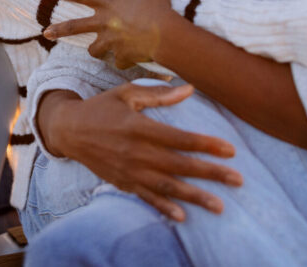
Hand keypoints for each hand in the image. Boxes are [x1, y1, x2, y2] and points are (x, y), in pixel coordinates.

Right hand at [38, 84, 241, 220]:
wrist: (68, 130)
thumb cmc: (101, 108)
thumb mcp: (126, 93)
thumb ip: (158, 94)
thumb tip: (189, 89)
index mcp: (139, 127)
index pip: (179, 138)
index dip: (206, 144)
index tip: (231, 150)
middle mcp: (136, 152)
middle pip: (179, 165)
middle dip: (210, 173)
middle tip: (238, 179)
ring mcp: (129, 171)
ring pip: (167, 187)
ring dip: (195, 197)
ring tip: (219, 206)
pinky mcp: (122, 183)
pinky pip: (147, 198)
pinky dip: (164, 209)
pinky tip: (183, 217)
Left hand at [43, 0, 176, 68]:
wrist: (164, 34)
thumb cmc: (159, 9)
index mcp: (108, 3)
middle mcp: (104, 23)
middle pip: (74, 27)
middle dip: (58, 30)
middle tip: (46, 33)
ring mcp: (110, 42)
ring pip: (93, 50)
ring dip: (97, 50)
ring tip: (101, 51)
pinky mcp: (120, 57)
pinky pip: (119, 61)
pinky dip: (124, 61)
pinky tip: (133, 59)